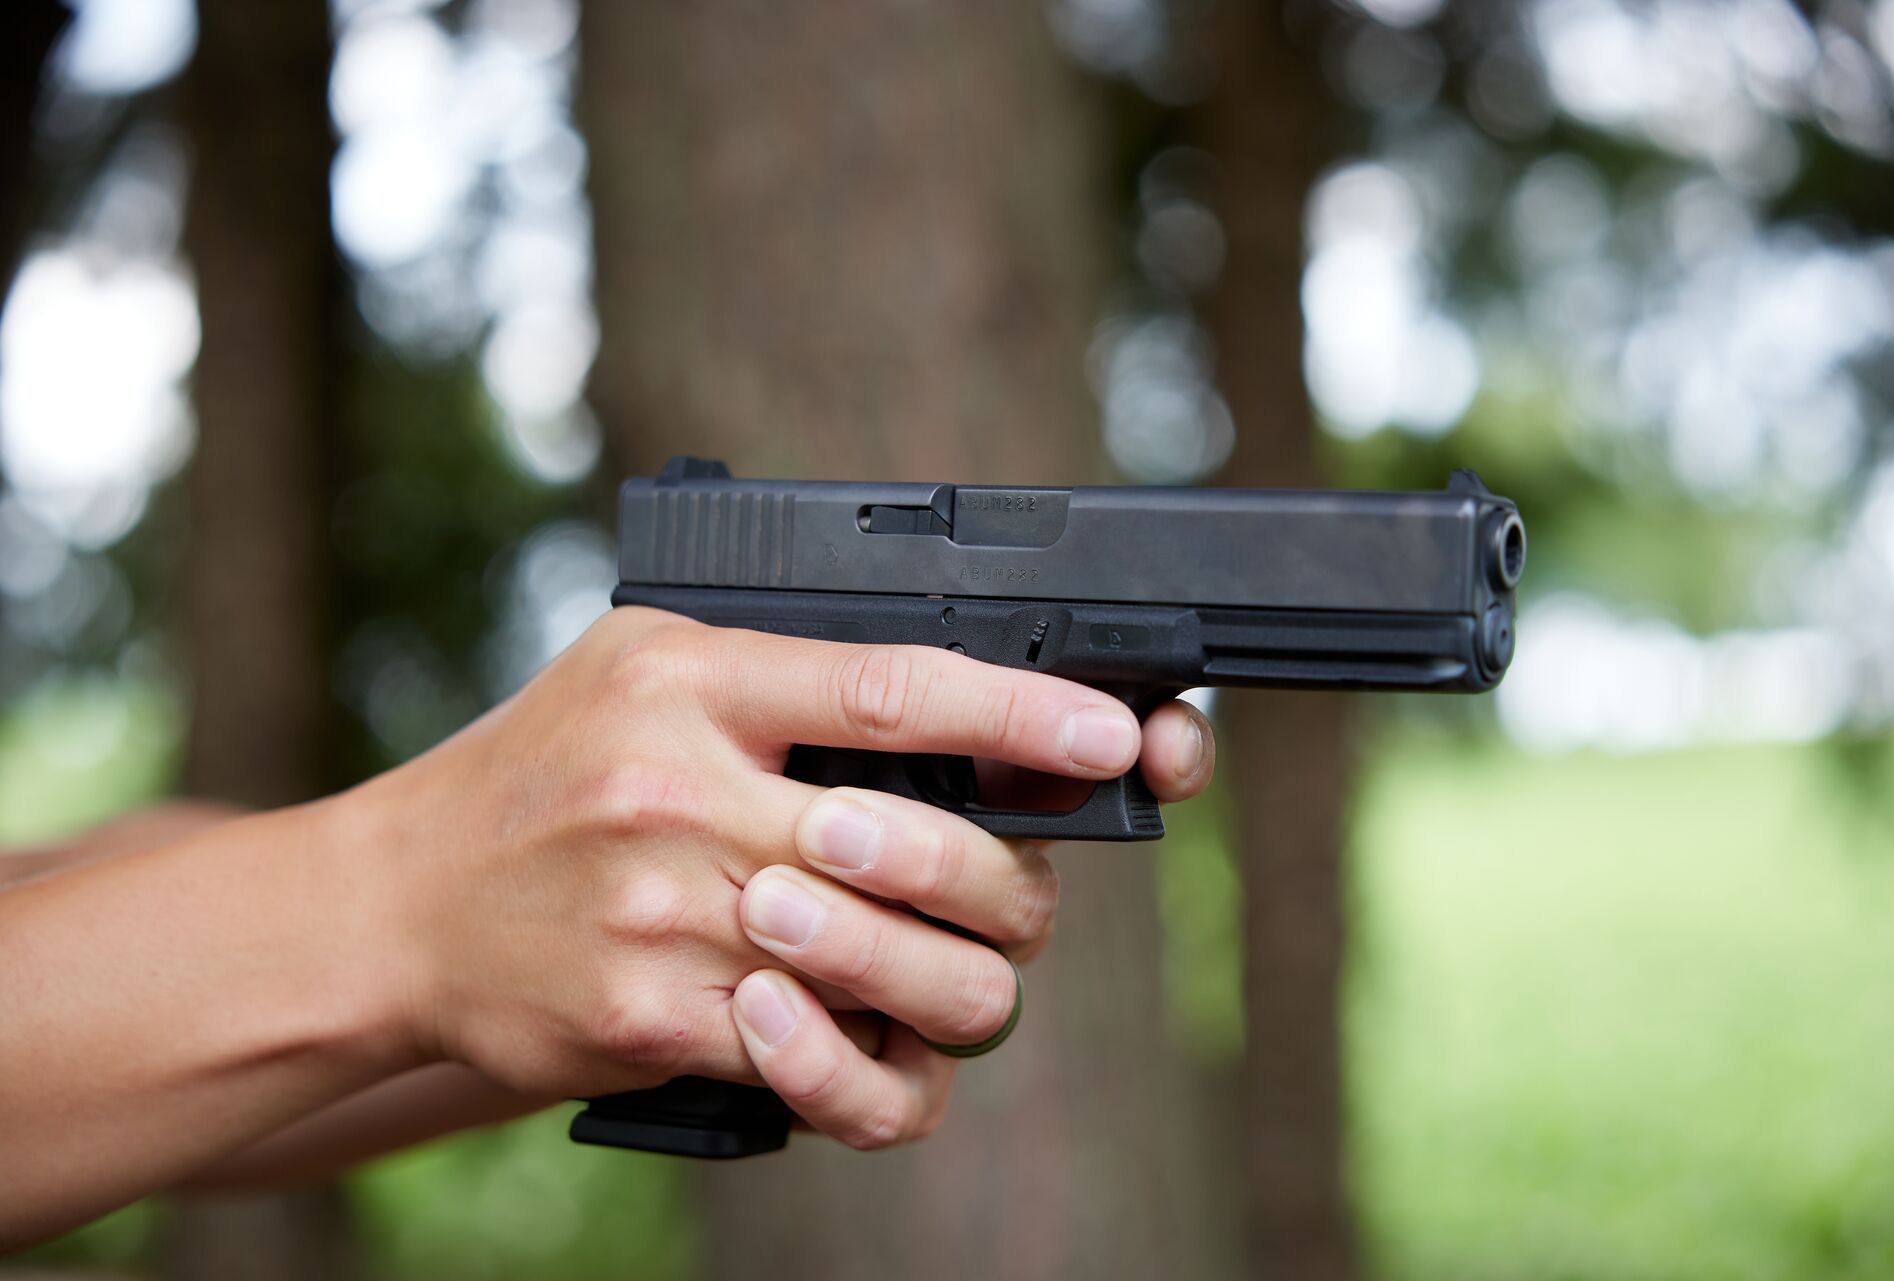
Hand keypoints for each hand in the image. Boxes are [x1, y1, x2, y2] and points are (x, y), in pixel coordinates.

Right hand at [355, 607, 1214, 1148]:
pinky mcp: (656, 1020)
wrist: (396, 908)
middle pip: (924, 847)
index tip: (1111, 734)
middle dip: (1005, 880)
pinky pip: (824, 1065)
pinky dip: (865, 1060)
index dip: (1021, 714)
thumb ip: (786, 683)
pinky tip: (858, 1032)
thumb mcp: (647, 673)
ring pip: (897, 972)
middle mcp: (683, 793)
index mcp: (692, 684)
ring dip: (954, 978)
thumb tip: (958, 718)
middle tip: (1012, 885)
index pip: (892, 687)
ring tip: (944, 963)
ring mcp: (670, 915)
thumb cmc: (542, 777)